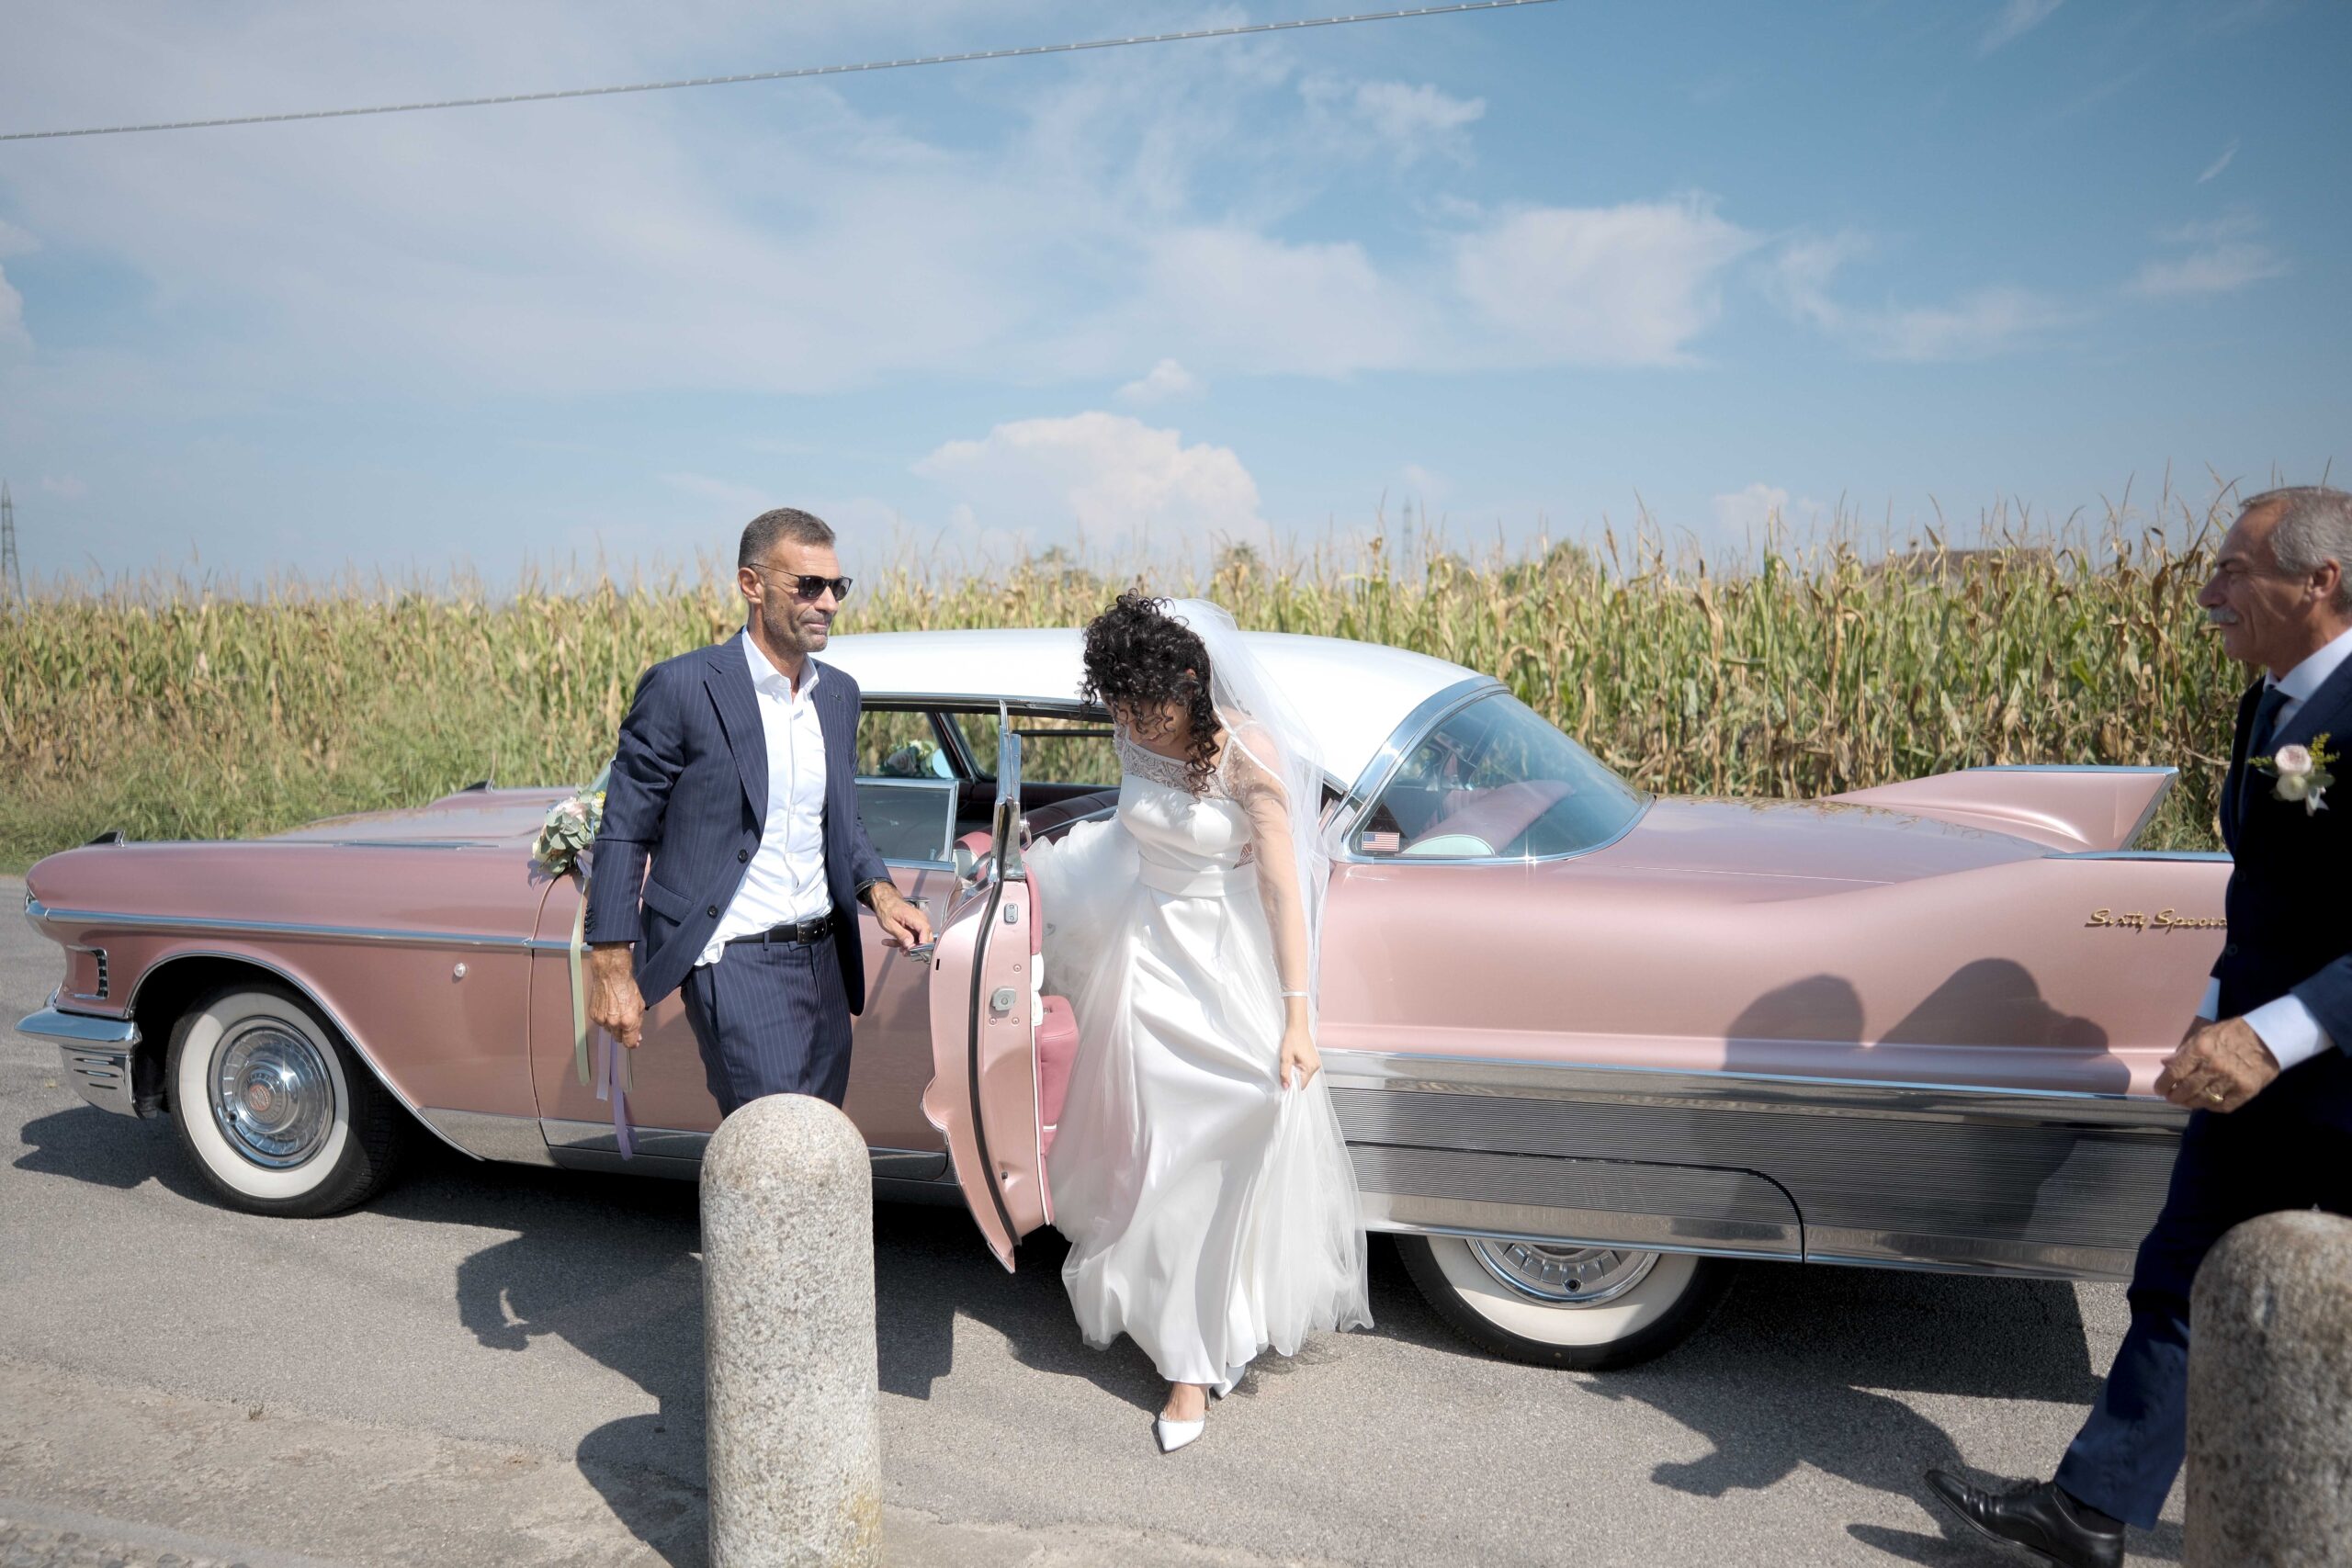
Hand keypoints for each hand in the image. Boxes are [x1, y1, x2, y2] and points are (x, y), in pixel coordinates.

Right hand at [587, 943, 645, 1047]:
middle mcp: (614, 1023)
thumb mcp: (639, 1006)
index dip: (633, 1043)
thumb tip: (637, 1037)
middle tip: (626, 1023)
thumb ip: (638, 1024)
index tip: (634, 1041)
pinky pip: (601, 1023)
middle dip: (623, 1034)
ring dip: (613, 1026)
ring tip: (616, 1011)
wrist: (610, 975)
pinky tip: (608, 1008)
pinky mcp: (593, 1016)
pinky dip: (605, 1019)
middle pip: (618, 1038)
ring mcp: (602, 1020)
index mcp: (628, 1021)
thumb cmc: (627, 988)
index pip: (629, 1043)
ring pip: (609, 1031)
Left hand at [867, 882, 931, 949]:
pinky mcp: (915, 926)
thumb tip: (910, 945)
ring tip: (894, 944)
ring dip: (907, 945)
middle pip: (926, 937)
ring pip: (918, 939)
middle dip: (915, 947)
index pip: (925, 930)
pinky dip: (904, 941)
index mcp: (914, 916)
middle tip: (904, 951)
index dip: (923, 943)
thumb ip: (901, 935)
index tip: (914, 950)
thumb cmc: (886, 908)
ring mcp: (918, 923)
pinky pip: (913, 937)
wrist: (885, 900)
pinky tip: (892, 941)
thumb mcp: (889, 924)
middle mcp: (920, 919)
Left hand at [1279, 1023, 1320, 1090]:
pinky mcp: (1313, 1059)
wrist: (1297, 1026)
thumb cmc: (1292, 1038)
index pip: (1301, 1085)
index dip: (1292, 1085)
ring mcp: (1315, 1062)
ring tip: (1290, 1062)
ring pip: (1304, 1075)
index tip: (1284, 1081)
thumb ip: (1285, 1073)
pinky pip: (1305, 1068)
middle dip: (1293, 1078)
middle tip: (1286, 1068)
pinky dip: (1298, 1067)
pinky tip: (1294, 1060)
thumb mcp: (1285, 1057)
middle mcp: (1316, 1066)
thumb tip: (1285, 1086)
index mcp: (1311, 1067)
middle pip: (1303, 1080)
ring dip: (1296, 1072)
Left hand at [2156, 1016, 2280, 1112]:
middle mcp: (2214, 1067)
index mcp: (2200, 1050)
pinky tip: (2208, 1101)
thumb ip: (2184, 1051)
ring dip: (2191, 1103)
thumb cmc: (2232, 1033)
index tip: (2160, 1089)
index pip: (2174, 1073)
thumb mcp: (2204, 1034)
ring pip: (2203, 1101)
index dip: (2163, 1084)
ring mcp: (2231, 1081)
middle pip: (2186, 1090)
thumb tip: (2165, 1064)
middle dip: (2175, 1097)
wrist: (2269, 1037)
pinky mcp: (2246, 1091)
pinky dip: (2212, 1106)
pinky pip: (2223, 1106)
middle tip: (2172, 1097)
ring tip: (2187, 1100)